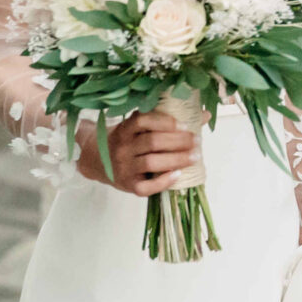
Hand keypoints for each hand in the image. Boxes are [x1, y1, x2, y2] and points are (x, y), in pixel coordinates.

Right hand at [76, 111, 199, 197]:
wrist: (95, 160)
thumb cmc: (126, 141)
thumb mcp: (138, 127)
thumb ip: (167, 120)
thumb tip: (205, 115)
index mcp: (124, 129)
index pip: (143, 120)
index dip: (166, 122)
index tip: (186, 125)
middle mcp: (122, 147)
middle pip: (152, 142)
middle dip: (178, 141)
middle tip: (197, 141)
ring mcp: (123, 167)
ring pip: (151, 163)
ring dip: (176, 159)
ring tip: (195, 157)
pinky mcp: (127, 185)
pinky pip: (145, 186)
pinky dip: (163, 182)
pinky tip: (178, 175)